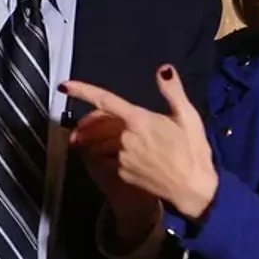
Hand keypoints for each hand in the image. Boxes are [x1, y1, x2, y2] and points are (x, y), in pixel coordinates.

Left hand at [64, 65, 217, 219]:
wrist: (193, 189)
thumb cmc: (193, 151)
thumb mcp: (188, 117)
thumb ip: (172, 91)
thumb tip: (163, 69)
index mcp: (139, 120)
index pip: (106, 100)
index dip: (83, 91)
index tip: (64, 86)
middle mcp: (126, 138)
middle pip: (99, 125)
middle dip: (89, 123)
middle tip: (83, 124)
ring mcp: (122, 158)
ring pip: (102, 143)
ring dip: (97, 140)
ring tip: (100, 141)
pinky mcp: (122, 174)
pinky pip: (110, 160)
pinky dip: (111, 155)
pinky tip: (124, 157)